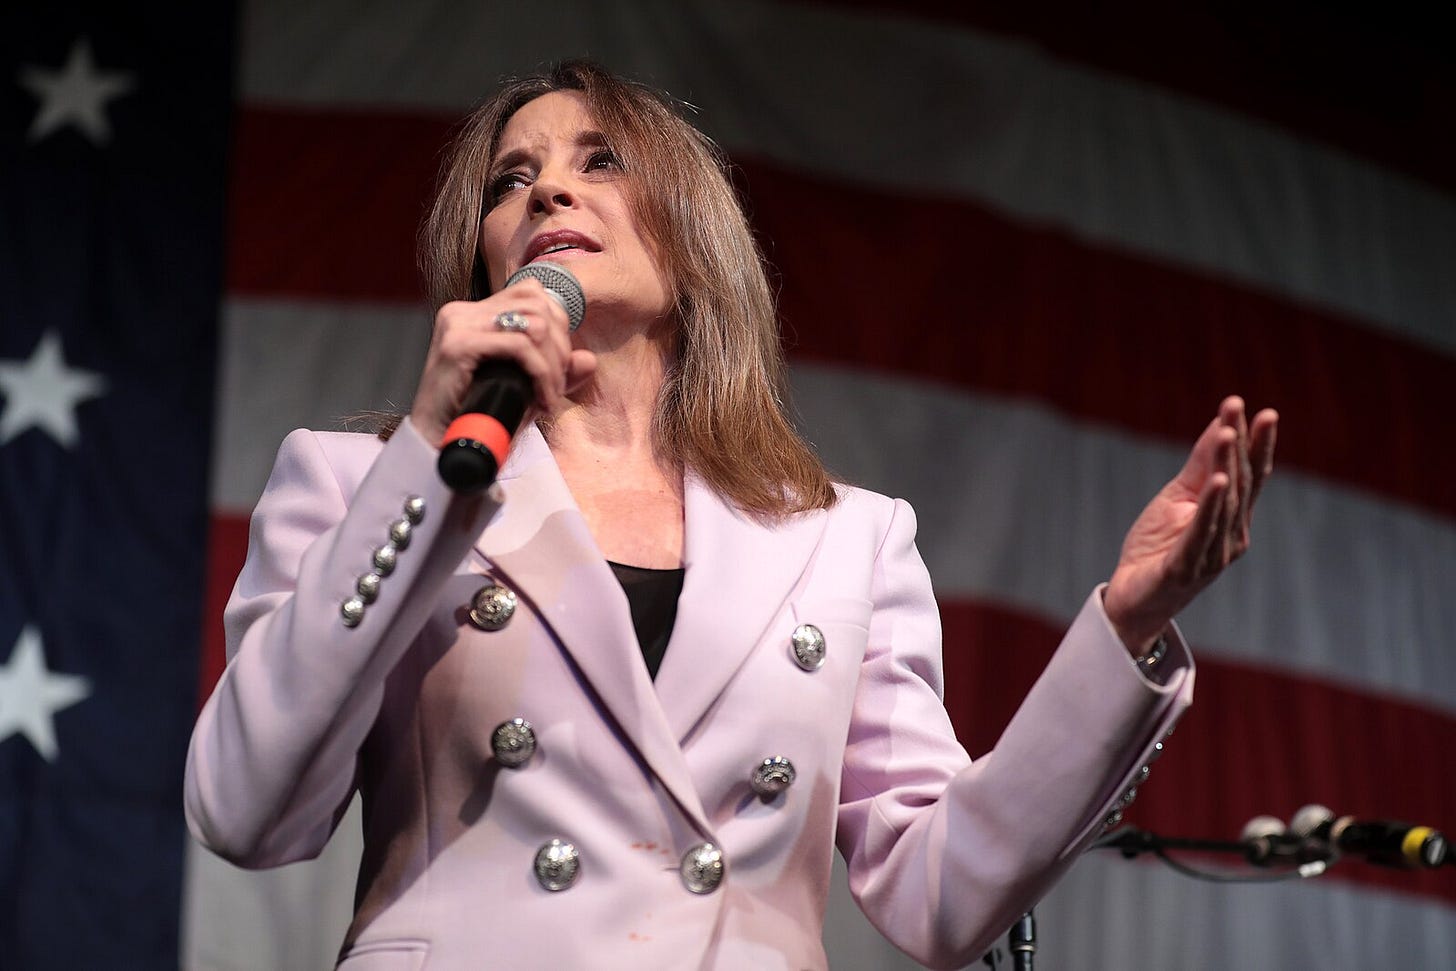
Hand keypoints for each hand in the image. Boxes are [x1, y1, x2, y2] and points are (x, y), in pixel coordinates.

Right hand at [409, 278, 596, 444]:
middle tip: (557, 387)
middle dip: (560, 347)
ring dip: (553, 364)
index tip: (558, 371)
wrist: (438, 448)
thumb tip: (588, 360)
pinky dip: (541, 374)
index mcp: (473, 313)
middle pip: (538, 304)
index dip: (558, 328)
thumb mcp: (524, 391)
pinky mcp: (458, 346)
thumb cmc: (477, 420)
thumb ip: (556, 373)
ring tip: (549, 396)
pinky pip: (519, 346)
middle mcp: (462, 312)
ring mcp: (458, 325)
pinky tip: (542, 401)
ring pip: (533, 324)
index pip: (532, 294)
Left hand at [1103, 396, 1278, 653]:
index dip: (1258, 444)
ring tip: (1228, 434)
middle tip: (1239, 408)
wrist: (1133, 599)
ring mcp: (1212, 554)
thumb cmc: (1160, 547)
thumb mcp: (1178, 498)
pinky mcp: (1185, 568)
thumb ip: (1200, 466)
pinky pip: (1200, 533)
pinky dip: (1210, 507)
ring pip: (1223, 504)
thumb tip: (1220, 425)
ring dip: (1226, 466)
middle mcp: (1231, 537)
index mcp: (1232, 519)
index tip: (1265, 412)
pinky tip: (1218, 482)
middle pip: (1238, 484)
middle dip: (1240, 444)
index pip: (1250, 476)